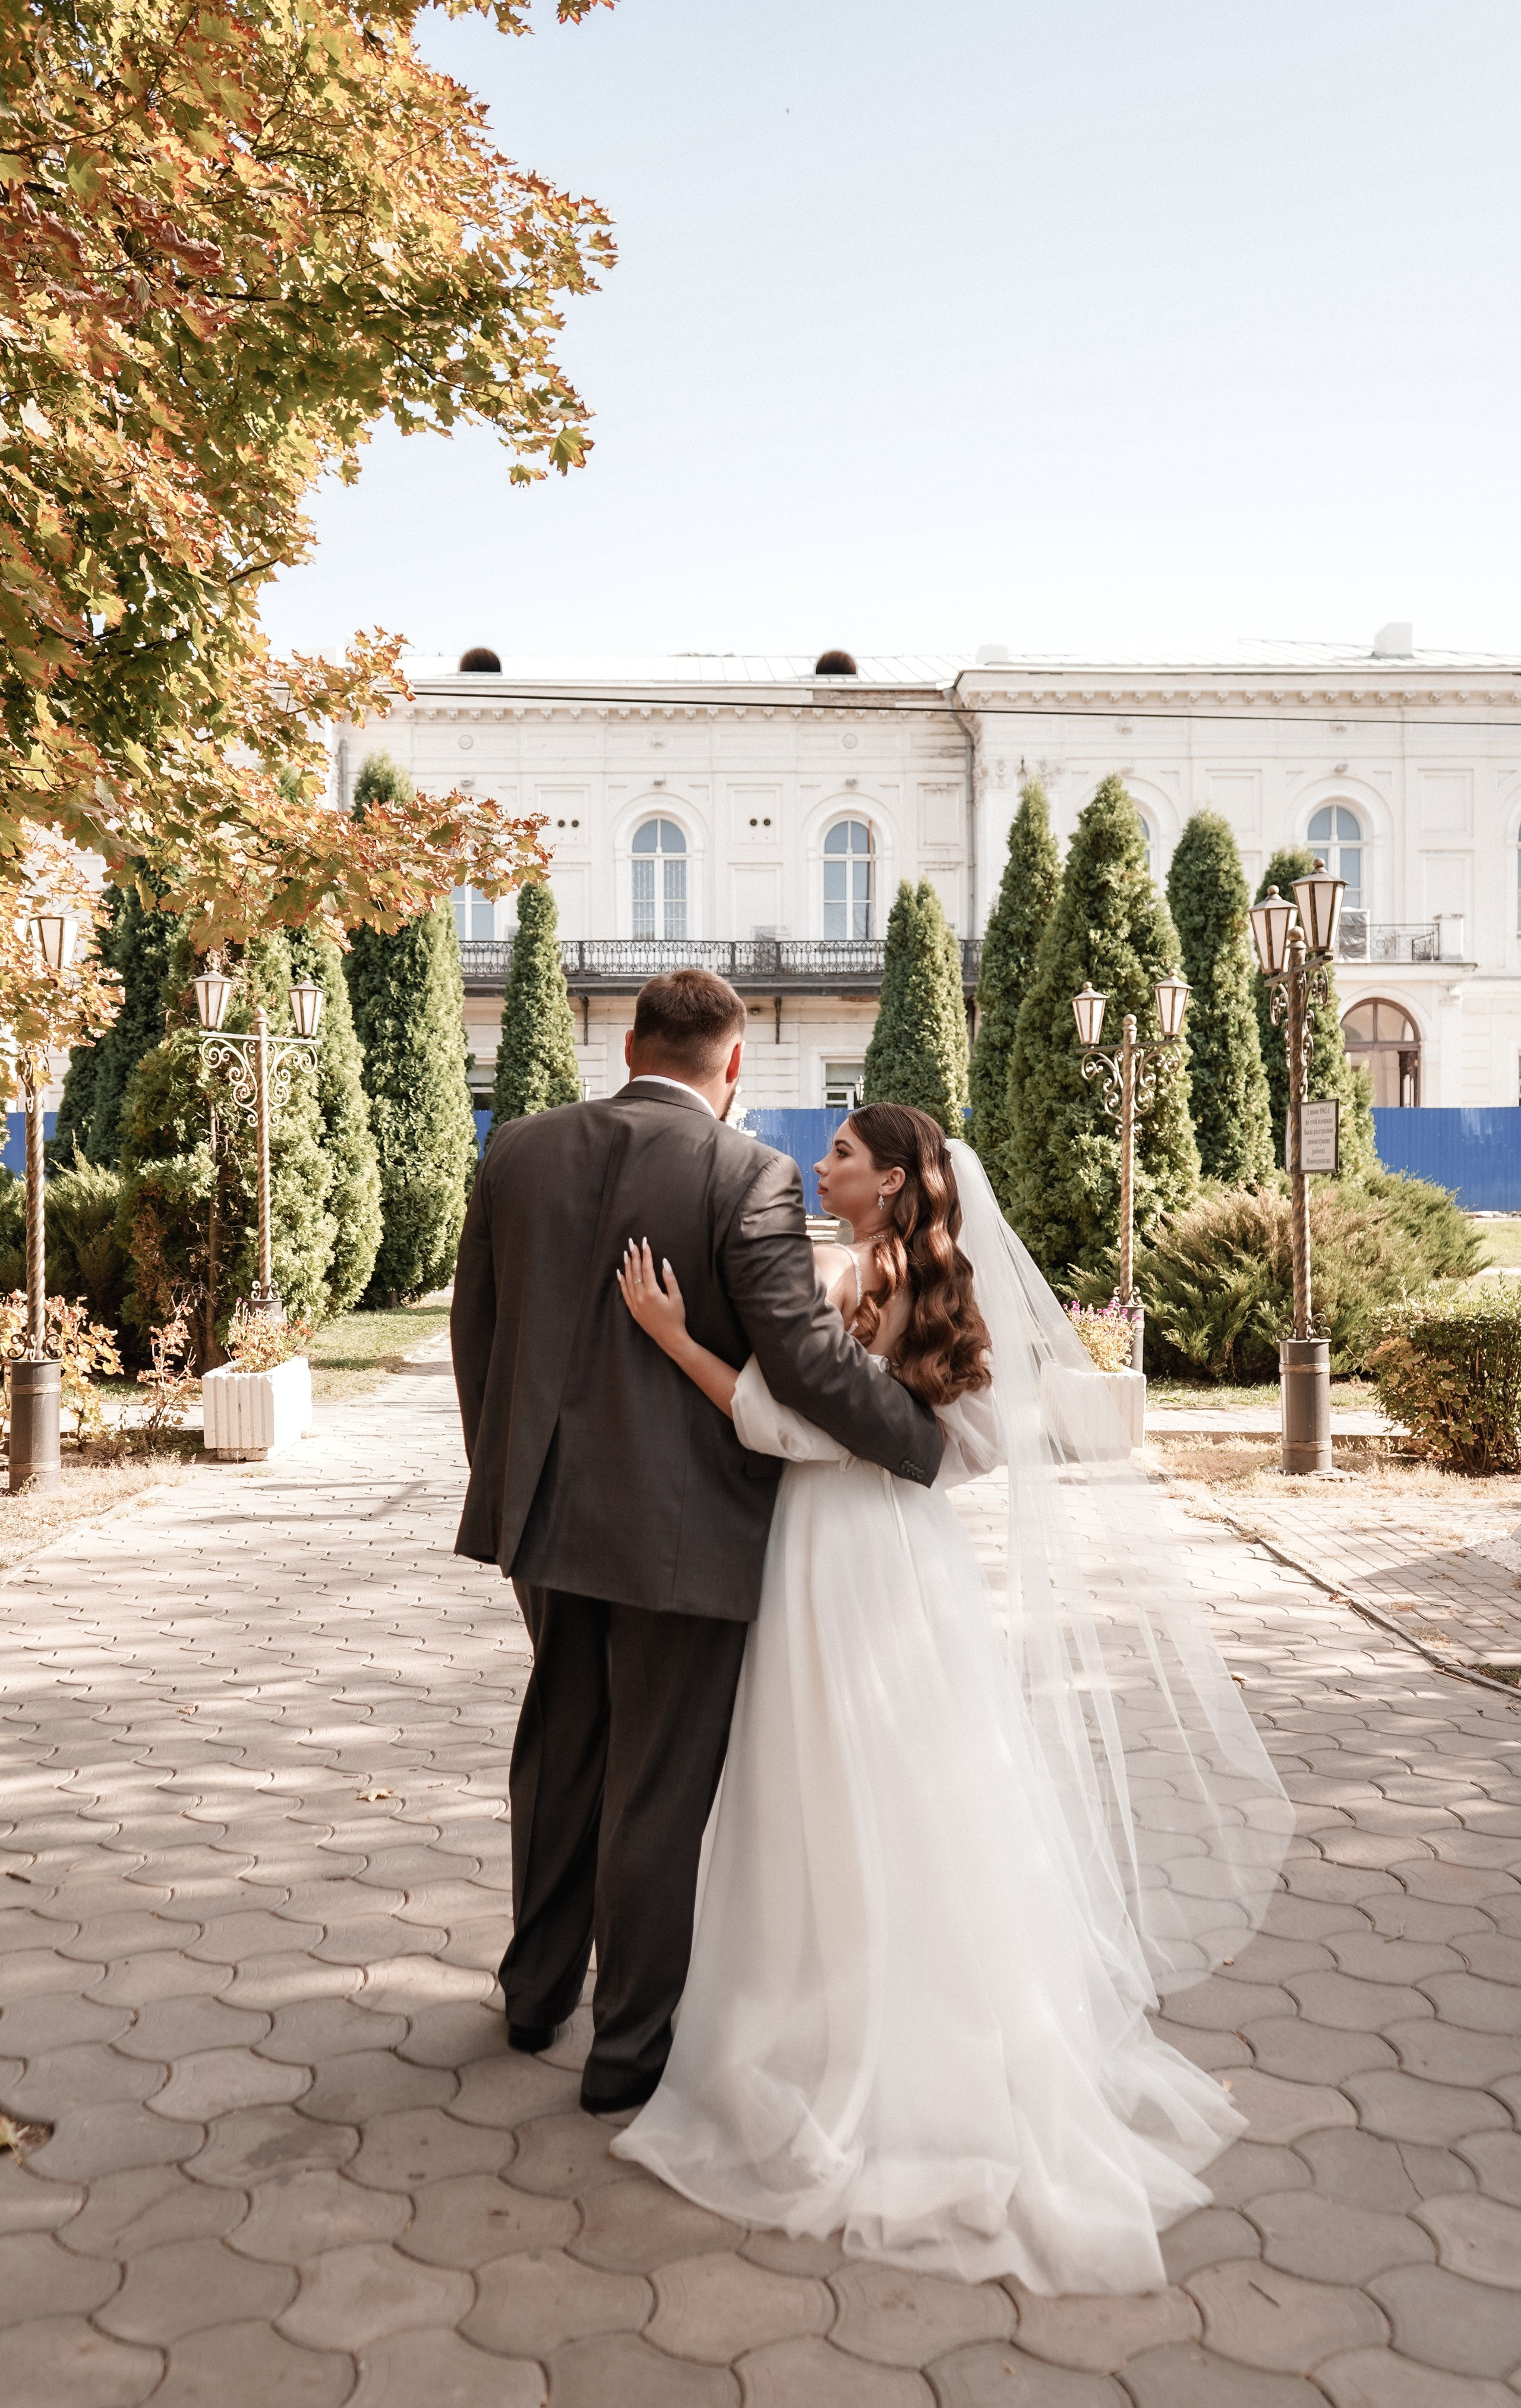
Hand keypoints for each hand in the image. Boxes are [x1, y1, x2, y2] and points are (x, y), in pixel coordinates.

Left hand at [616, 1238, 690, 1356]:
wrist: (669, 1337)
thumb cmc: (676, 1317)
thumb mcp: (677, 1297)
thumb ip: (670, 1279)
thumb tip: (664, 1262)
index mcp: (652, 1292)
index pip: (646, 1268)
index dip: (646, 1254)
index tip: (645, 1242)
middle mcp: (640, 1297)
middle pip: (635, 1271)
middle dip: (634, 1255)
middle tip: (632, 1243)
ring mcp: (634, 1304)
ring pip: (628, 1280)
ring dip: (627, 1266)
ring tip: (626, 1253)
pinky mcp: (632, 1309)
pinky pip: (624, 1292)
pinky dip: (622, 1281)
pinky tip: (620, 1272)